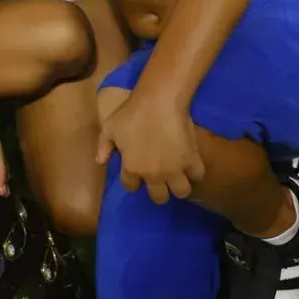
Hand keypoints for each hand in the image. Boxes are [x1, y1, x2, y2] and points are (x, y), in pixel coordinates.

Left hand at [96, 88, 204, 204]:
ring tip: (177, 175)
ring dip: (179, 186)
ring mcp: (175, 170)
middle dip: (158, 190)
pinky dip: (195, 172)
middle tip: (159, 177)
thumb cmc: (131, 113)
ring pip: (182, 192)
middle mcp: (154, 175)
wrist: (158, 101)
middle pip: (159, 197)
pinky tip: (190, 164)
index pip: (131, 186)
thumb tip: (100, 162)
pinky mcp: (192, 160)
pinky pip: (198, 175)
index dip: (132, 180)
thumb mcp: (109, 127)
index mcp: (133, 168)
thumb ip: (103, 146)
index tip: (134, 172)